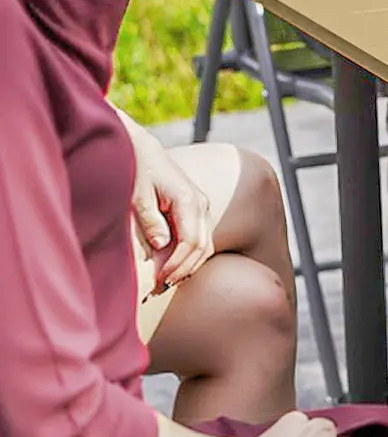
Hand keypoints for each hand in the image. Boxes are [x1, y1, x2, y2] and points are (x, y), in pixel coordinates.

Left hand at [127, 124, 214, 290]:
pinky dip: (188, 256)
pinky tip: (172, 267)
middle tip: (160, 288)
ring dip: (188, 265)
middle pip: (202, 247)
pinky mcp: (194, 211)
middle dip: (183, 270)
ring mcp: (200, 207)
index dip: (176, 265)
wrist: (139, 147)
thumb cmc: (134, 168)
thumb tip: (162, 246)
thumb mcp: (136, 194)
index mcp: (189, 200)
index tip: (159, 281)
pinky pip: (198, 239)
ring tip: (166, 281)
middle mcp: (201, 205)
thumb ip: (149, 220)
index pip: (191, 242)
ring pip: (204, 246)